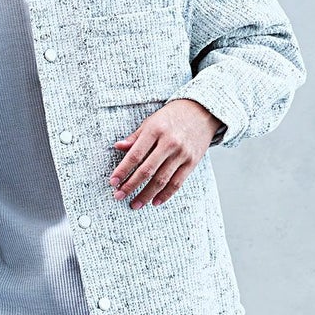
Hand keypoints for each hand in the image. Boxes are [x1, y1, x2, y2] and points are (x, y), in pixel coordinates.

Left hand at [108, 99, 222, 208]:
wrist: (201, 112)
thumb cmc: (172, 117)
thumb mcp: (151, 122)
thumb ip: (135, 137)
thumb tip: (117, 147)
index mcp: (155, 131)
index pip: (135, 155)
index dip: (122, 170)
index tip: (112, 182)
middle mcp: (169, 143)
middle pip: (147, 170)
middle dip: (131, 185)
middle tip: (119, 196)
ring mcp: (182, 154)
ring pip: (161, 180)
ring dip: (146, 194)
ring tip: (135, 203)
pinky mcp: (192, 162)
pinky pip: (177, 182)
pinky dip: (166, 194)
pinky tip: (155, 201)